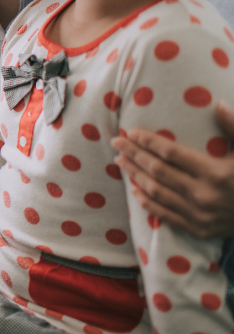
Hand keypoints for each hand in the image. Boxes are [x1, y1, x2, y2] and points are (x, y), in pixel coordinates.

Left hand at [112, 101, 233, 238]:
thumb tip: (218, 104)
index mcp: (217, 172)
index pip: (172, 154)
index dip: (149, 142)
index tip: (131, 132)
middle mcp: (204, 195)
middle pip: (157, 172)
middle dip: (134, 155)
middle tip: (116, 143)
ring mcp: (199, 215)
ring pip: (156, 192)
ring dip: (135, 176)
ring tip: (120, 162)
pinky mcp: (198, 230)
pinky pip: (164, 215)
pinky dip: (146, 202)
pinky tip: (134, 190)